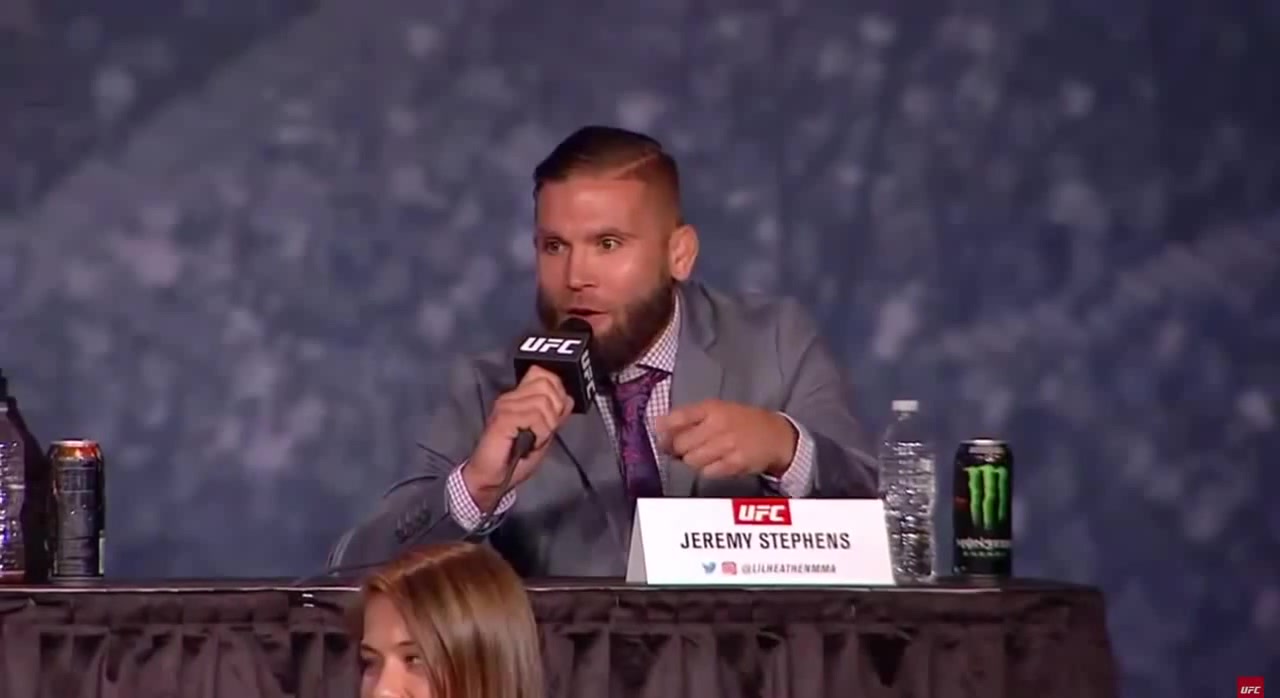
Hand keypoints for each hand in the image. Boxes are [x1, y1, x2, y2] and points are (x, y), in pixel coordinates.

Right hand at [463, 366, 571, 507]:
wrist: (491, 478)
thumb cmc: (514, 459)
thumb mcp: (542, 434)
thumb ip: (554, 415)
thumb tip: (568, 398)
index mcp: (519, 397)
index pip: (544, 374)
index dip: (557, 392)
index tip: (555, 415)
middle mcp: (511, 397)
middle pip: (546, 384)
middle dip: (554, 409)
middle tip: (544, 430)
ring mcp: (506, 406)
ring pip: (544, 402)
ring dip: (546, 425)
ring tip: (535, 439)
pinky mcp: (503, 418)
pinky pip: (534, 416)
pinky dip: (540, 432)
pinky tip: (530, 442)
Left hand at [656, 400, 797, 478]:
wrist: (776, 436)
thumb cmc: (742, 422)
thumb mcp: (718, 410)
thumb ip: (689, 417)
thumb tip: (658, 426)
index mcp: (712, 408)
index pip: (678, 417)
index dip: (665, 430)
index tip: (663, 437)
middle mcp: (718, 424)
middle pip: (681, 444)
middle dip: (679, 450)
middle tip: (686, 449)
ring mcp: (727, 444)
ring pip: (692, 460)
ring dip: (693, 461)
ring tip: (705, 455)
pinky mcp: (735, 463)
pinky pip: (707, 472)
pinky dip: (708, 470)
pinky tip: (717, 463)